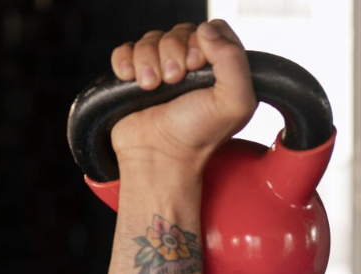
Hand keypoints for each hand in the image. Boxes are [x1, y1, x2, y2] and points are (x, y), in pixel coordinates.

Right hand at [109, 21, 256, 169]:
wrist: (160, 157)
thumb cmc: (198, 136)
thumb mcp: (235, 103)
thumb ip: (235, 61)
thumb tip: (206, 30)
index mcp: (219, 70)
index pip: (213, 30)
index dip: (202, 40)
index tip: (196, 65)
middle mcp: (191, 68)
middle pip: (180, 31)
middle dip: (173, 53)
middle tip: (174, 81)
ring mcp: (161, 70)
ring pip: (151, 39)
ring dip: (149, 61)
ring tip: (153, 88)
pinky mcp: (135, 76)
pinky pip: (125, 50)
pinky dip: (125, 63)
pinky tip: (133, 82)